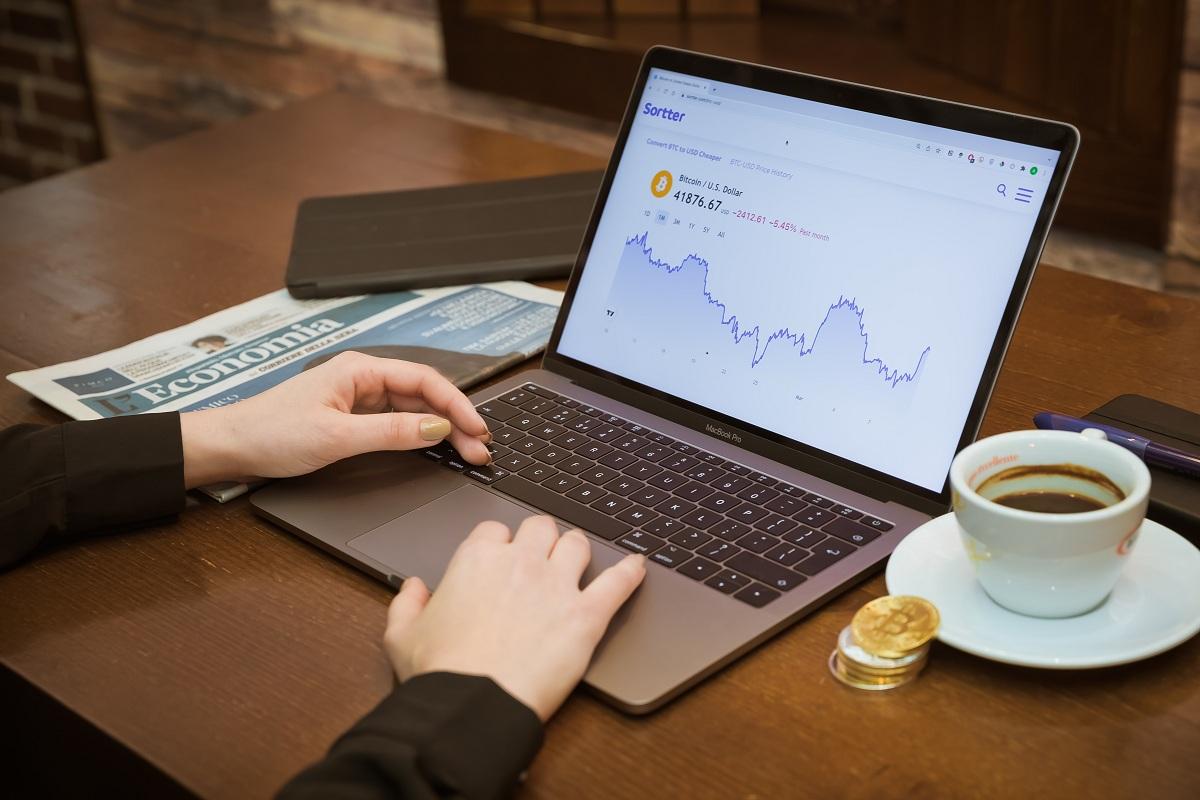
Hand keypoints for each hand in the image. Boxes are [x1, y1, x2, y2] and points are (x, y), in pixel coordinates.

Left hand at [179, 351, 490, 486]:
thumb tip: (436, 428)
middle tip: (481, 450)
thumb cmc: (271, 432)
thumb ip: (391, 432)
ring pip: (414, 409)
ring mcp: (359, 398)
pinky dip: (419, 436)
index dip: (457, 405)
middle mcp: (363, 379)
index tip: (478, 429)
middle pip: (424, 396)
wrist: (230, 446)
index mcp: (360, 370)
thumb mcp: (337, 437)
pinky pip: (397, 422)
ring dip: (441, 430)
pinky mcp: (353, 418)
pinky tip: (435, 448)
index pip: (425, 381)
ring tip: (467, 452)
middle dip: (456, 421)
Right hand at [383, 516, 646, 720]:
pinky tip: (639, 566)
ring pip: (577, 544)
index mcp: (477, 560)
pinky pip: (617, 583)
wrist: (471, 705)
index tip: (500, 559)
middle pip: (540, 527)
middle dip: (540, 539)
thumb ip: (407, 603)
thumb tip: (412, 587)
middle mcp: (520, 563)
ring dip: (577, 549)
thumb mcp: (401, 635)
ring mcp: (557, 586)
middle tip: (541, 557)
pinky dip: (631, 572)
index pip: (494, 531)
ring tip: (579, 559)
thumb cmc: (438, 673)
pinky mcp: (586, 616)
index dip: (499, 545)